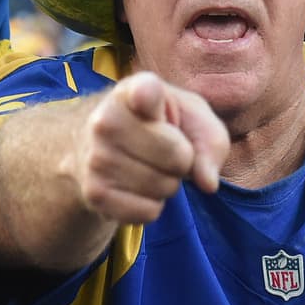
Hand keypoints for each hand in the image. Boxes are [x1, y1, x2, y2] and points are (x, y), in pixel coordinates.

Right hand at [72, 71, 228, 224]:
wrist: (95, 143)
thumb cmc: (156, 125)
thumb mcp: (190, 116)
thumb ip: (210, 141)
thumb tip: (207, 183)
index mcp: (131, 92)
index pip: (145, 93)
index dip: (150, 98)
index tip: (144, 98)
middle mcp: (105, 121)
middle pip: (178, 157)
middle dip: (182, 160)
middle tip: (163, 149)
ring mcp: (96, 159)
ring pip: (164, 188)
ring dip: (166, 184)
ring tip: (147, 166)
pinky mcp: (94, 194)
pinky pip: (148, 212)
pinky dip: (151, 206)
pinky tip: (135, 186)